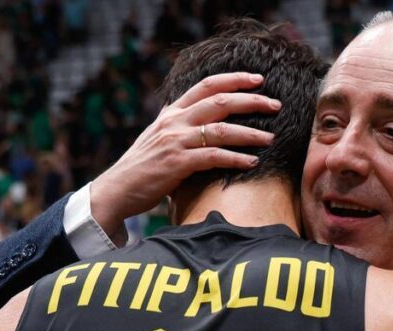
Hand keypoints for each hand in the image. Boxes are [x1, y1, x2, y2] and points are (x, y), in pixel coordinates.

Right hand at [91, 73, 281, 236]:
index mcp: (172, 112)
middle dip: (251, 100)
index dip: (234, 79)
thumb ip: (180, 125)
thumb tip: (204, 121)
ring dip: (250, 133)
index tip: (258, 79)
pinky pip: (214, 157)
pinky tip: (252, 162)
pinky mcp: (177, 164)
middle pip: (219, 101)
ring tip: (271, 137)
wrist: (117, 189)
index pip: (206, 85)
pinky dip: (236, 159)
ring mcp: (175, 141)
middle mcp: (174, 122)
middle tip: (275, 104)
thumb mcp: (159, 137)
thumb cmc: (143, 167)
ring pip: (221, 129)